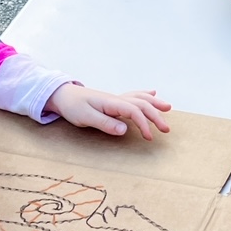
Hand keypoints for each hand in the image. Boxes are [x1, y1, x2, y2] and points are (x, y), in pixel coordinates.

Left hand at [47, 83, 171, 140]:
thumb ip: (105, 123)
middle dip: (156, 115)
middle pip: (141, 104)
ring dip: (154, 103)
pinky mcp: (113, 101)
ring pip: (140, 98)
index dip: (144, 123)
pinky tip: (153, 93)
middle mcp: (116, 99)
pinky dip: (145, 95)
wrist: (63, 95)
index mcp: (111, 103)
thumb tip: (124, 130)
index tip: (149, 137)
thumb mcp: (85, 117)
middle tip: (166, 129)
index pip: (134, 110)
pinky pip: (134, 96)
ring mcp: (116, 99)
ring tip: (168, 108)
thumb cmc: (73, 106)